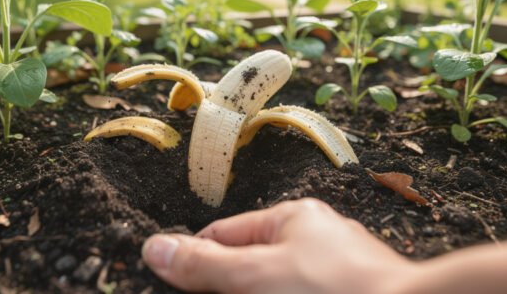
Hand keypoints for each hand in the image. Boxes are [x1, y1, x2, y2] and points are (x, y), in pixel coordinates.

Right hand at [141, 198, 415, 292]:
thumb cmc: (335, 292)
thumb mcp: (258, 277)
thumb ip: (207, 266)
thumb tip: (153, 248)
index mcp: (293, 218)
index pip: (225, 234)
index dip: (196, 260)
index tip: (172, 284)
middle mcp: (318, 238)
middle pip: (251, 262)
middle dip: (227, 283)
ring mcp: (338, 270)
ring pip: (279, 281)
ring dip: (254, 289)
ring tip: (244, 293)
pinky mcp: (352, 289)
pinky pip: (305, 287)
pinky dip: (288, 292)